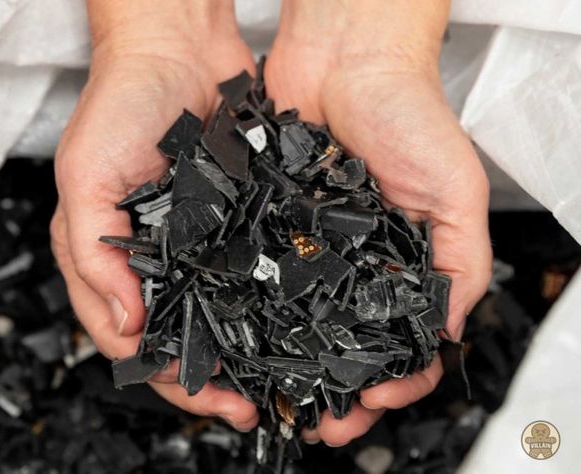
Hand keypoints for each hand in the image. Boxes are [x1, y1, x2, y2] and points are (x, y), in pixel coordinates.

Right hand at [51, 1, 258, 430]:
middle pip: (184, 339)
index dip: (168, 375)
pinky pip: (256, 273)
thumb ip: (91, 252)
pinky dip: (273, 304)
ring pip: (225, 316)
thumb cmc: (119, 109)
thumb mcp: (84, 176)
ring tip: (282, 383)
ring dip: (249, 354)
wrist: (176, 55)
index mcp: (112, 263)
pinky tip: (299, 325)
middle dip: (216, 380)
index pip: (134, 340)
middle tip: (253, 408)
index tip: (210, 398)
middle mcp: (160, 264)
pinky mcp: (241, 225)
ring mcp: (202, 247)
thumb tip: (125, 324)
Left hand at [265, 0, 491, 445]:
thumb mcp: (456, 193)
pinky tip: (249, 338)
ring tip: (279, 395)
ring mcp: (311, 250)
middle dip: (334, 388)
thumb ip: (461, 264)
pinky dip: (256, 311)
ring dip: (291, 363)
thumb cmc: (409, 116)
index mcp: (403, 266)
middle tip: (319, 421)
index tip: (372, 401)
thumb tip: (447, 330)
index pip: (401, 342)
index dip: (393, 381)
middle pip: (345, 344)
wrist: (348, 62)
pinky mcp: (272, 228)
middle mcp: (354, 264)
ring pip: (298, 323)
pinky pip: (263, 278)